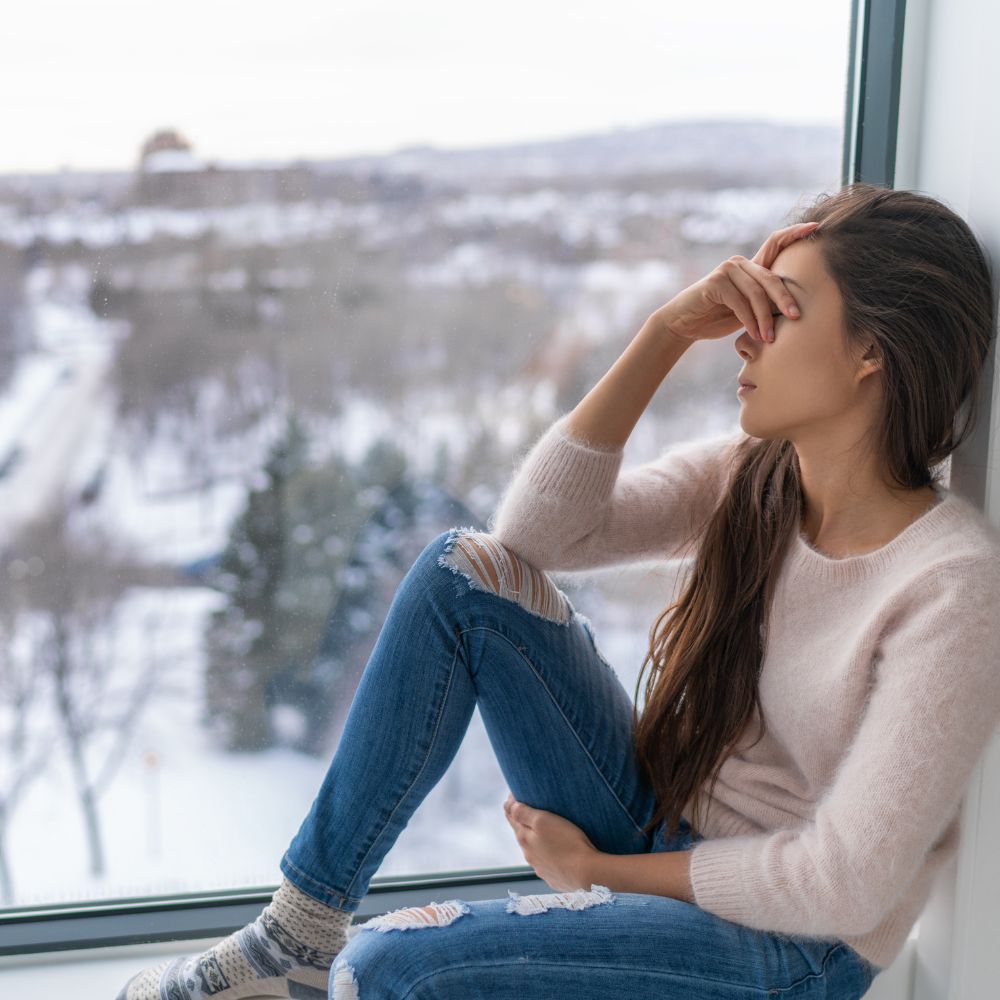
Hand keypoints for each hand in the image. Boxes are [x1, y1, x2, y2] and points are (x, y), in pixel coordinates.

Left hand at [503, 794, 599, 891]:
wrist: (588, 874)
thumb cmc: (567, 843)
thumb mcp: (543, 821)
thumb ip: (523, 813)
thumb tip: (508, 806)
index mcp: (524, 839)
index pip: (511, 817)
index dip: (512, 804)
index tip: (515, 794)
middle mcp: (529, 855)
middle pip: (522, 834)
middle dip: (524, 821)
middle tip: (530, 808)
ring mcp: (542, 869)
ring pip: (535, 850)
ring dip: (537, 840)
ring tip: (547, 830)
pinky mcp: (555, 878)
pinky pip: (548, 863)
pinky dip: (549, 855)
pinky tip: (558, 851)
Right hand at [654, 220, 819, 343]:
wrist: (685, 324)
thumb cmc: (717, 317)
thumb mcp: (747, 309)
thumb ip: (764, 302)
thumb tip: (795, 309)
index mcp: (750, 266)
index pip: (775, 243)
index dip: (795, 233)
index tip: (815, 226)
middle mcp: (739, 263)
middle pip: (770, 277)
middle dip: (785, 299)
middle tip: (796, 317)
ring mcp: (726, 270)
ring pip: (756, 293)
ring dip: (765, 318)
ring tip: (769, 338)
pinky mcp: (715, 283)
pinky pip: (739, 302)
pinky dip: (749, 320)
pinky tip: (754, 334)